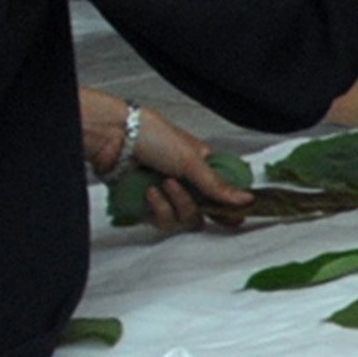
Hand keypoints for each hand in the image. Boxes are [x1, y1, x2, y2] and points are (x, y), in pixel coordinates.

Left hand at [82, 88, 253, 233]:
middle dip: (195, 205)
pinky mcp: (147, 205)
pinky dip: (157, 208)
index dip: (230, 207)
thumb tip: (245, 198)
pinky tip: (149, 191)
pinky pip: (162, 221)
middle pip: (204, 212)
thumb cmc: (151, 134)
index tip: (236, 216)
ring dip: (175, 203)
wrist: (112, 137)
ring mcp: (167, 194)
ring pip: (184, 219)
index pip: (223, 193)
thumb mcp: (191, 159)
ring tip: (164, 184)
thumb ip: (218, 185)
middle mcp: (186, 181)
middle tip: (189, 191)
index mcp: (202, 166)